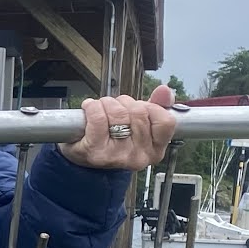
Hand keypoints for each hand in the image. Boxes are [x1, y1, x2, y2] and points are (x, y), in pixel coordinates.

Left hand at [58, 86, 179, 169]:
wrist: (83, 155)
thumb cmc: (113, 138)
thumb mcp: (139, 124)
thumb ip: (157, 106)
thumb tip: (164, 91)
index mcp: (155, 150)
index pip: (166, 121)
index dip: (151, 107)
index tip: (138, 108)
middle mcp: (139, 156)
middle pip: (139, 112)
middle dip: (125, 102)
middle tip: (116, 108)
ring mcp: (117, 156)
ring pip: (119, 113)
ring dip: (108, 103)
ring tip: (102, 108)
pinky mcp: (95, 152)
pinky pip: (98, 118)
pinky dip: (92, 107)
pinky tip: (89, 108)